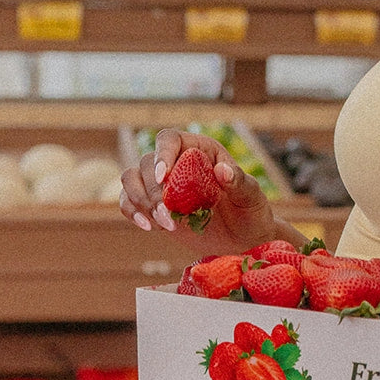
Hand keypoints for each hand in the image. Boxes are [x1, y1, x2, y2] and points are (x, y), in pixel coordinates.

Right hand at [118, 127, 308, 254]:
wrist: (244, 240)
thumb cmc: (251, 212)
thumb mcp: (250, 196)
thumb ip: (239, 182)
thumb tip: (222, 170)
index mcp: (200, 150)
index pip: (170, 139)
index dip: (162, 154)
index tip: (163, 177)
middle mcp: (177, 162)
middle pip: (147, 162)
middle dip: (153, 191)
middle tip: (169, 217)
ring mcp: (162, 184)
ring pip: (132, 179)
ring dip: (141, 201)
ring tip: (165, 225)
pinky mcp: (153, 205)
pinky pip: (129, 201)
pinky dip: (132, 212)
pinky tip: (149, 227)